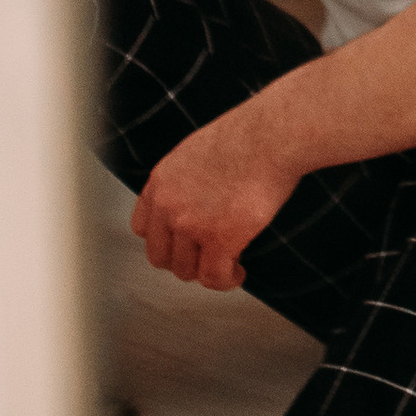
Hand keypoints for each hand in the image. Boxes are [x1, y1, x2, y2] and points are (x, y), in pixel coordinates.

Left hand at [130, 103, 294, 290]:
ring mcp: (191, 224)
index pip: (142, 228)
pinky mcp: (220, 239)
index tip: (182, 243)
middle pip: (161, 256)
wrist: (273, 134)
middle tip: (207, 258)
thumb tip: (199, 199)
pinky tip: (238, 273)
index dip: (165, 240)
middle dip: (185, 261)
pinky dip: (226, 280)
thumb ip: (187, 181)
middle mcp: (169, 205)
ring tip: (228, 265)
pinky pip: (214, 277)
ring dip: (207, 272)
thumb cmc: (250, 135)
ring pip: (187, 271)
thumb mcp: (200, 152)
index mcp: (162, 181)